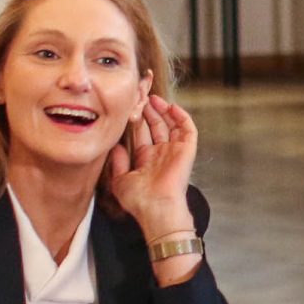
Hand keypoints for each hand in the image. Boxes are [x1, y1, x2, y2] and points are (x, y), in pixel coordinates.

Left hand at [109, 94, 199, 240]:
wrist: (156, 208)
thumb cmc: (139, 200)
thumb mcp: (120, 180)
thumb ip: (118, 161)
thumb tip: (115, 145)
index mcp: (147, 159)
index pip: (143, 133)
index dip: (137, 118)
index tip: (129, 105)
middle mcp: (162, 153)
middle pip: (157, 125)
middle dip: (149, 110)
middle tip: (140, 95)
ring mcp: (175, 151)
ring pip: (171, 124)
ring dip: (163, 110)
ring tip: (153, 97)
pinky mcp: (187, 150)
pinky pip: (188, 129)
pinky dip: (181, 116)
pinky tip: (171, 106)